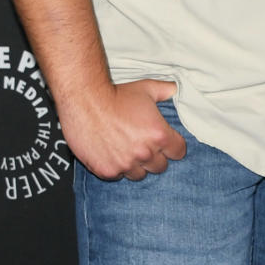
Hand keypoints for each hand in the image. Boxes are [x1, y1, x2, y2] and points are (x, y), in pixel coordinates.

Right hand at [57, 78, 186, 180]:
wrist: (85, 101)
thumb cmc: (117, 94)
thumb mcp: (146, 88)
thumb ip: (166, 90)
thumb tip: (176, 89)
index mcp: (159, 135)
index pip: (178, 152)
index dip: (173, 146)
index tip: (166, 142)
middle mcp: (145, 153)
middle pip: (161, 166)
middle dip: (155, 156)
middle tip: (143, 145)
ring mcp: (125, 164)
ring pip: (140, 174)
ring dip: (136, 165)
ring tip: (127, 150)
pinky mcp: (107, 171)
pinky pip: (118, 176)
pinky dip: (117, 167)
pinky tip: (111, 153)